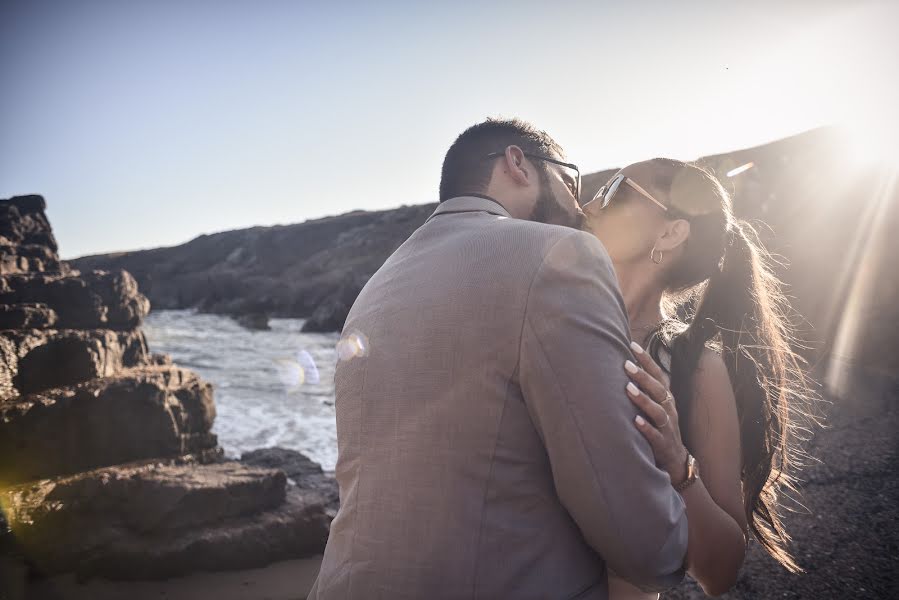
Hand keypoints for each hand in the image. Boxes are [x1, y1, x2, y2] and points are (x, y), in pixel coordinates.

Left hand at [624, 341, 688, 486]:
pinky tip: (635, 421)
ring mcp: (667, 426)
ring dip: (643, 399)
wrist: (675, 459)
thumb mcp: (655, 405)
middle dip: (642, 376)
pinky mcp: (663, 444)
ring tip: (628, 389)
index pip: (657, 374)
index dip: (647, 359)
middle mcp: (668, 409)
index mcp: (665, 397)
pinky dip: (646, 428)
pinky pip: (655, 435)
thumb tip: (625, 363)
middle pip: (657, 389)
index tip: (632, 344)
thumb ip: (644, 388)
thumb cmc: (659, 426)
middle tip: (626, 364)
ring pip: (657, 410)